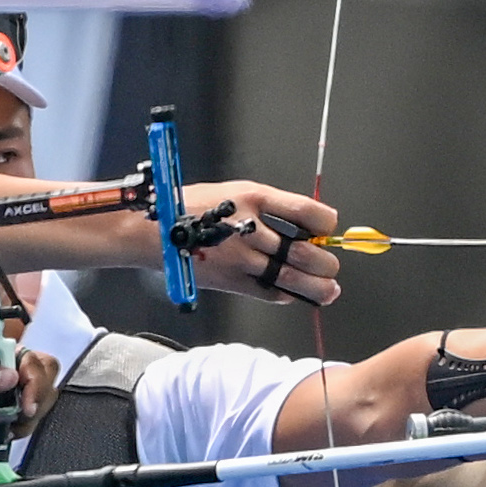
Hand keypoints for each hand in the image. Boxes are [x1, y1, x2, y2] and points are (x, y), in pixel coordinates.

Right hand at [184, 185, 346, 309]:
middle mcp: (248, 228)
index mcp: (252, 197)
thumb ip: (270, 206)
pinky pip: (269, 292)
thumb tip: (308, 224)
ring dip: (316, 287)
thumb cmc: (196, 207)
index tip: (329, 227)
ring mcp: (240, 258)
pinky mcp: (231, 281)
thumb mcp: (235, 192)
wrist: (154, 231)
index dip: (325, 222)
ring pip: (290, 277)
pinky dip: (288, 295)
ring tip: (330, 289)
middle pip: (302, 251)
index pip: (303, 211)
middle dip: (325, 262)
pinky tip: (298, 294)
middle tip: (330, 265)